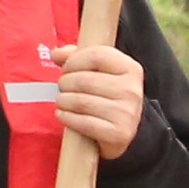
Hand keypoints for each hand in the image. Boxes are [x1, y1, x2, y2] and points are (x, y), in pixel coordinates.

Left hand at [44, 39, 146, 158]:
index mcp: (130, 68)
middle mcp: (131, 90)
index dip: (74, 60)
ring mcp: (127, 113)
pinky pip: (83, 123)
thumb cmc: (106, 96)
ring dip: (63, 101)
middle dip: (65, 83)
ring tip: (62, 101)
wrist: (123, 130)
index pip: (96, 55)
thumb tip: (56, 54)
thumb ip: (76, 57)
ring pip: (80, 102)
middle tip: (62, 88)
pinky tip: (63, 115)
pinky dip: (67, 118)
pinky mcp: (119, 133)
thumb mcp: (98, 72)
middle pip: (84, 80)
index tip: (66, 68)